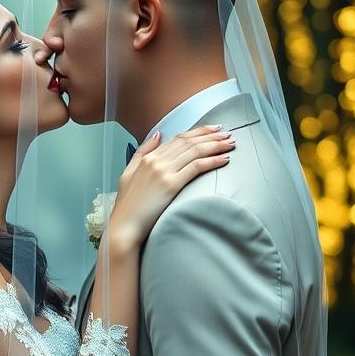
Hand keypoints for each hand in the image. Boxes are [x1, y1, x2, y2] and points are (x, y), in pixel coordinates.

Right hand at [107, 125, 235, 250]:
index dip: (198, 132)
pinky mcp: (171, 185)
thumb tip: (158, 135)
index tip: (213, 129)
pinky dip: (213, 161)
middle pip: (189, 142)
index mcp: (147, 158)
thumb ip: (142, 152)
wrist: (124, 226)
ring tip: (230, 143)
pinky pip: (196, 167)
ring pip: (195, 151)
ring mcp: (163, 171)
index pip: (178, 138)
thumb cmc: (127, 206)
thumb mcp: (128, 173)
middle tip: (228, 133)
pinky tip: (224, 159)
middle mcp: (156, 161)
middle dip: (211, 135)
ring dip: (216, 145)